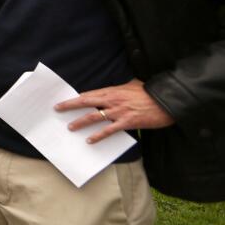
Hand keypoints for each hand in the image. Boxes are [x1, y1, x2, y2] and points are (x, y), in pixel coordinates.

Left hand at [55, 79, 174, 143]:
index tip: (65, 100)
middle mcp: (113, 99)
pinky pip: (109, 130)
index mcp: (113, 90)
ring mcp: (119, 111)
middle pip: (86, 101)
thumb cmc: (150, 92)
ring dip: (80, 122)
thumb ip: (120, 88)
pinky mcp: (127, 122)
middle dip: (70, 105)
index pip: (89, 94)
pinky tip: (90, 140)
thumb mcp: (132, 84)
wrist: (167, 100)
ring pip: (94, 116)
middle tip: (57, 108)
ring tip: (70, 127)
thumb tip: (112, 90)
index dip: (76, 97)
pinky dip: (98, 135)